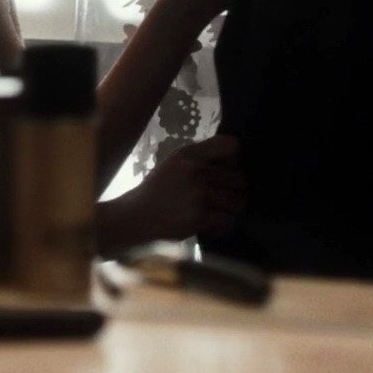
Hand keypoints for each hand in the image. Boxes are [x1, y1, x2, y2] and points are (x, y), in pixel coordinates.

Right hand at [96, 135, 246, 256]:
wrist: (132, 218)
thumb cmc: (155, 192)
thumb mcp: (172, 165)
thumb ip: (199, 160)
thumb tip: (233, 164)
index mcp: (188, 153)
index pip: (230, 145)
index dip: (233, 160)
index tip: (225, 171)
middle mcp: (195, 170)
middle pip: (239, 179)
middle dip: (232, 192)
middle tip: (219, 200)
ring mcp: (198, 194)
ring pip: (238, 202)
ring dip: (229, 211)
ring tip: (215, 214)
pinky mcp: (199, 217)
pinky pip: (228, 222)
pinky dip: (221, 227)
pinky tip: (209, 226)